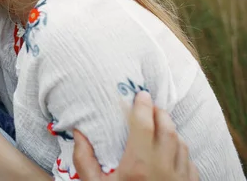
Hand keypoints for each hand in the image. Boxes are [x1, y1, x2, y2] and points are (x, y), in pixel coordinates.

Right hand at [73, 91, 198, 180]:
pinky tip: (172, 151)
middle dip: (160, 113)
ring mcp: (180, 179)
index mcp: (138, 165)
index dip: (142, 105)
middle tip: (150, 106)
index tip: (140, 95)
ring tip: (160, 125)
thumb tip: (78, 133)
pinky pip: (189, 162)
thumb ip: (84, 159)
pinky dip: (181, 150)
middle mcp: (163, 168)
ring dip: (171, 130)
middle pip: (168, 129)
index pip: (144, 124)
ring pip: (181, 144)